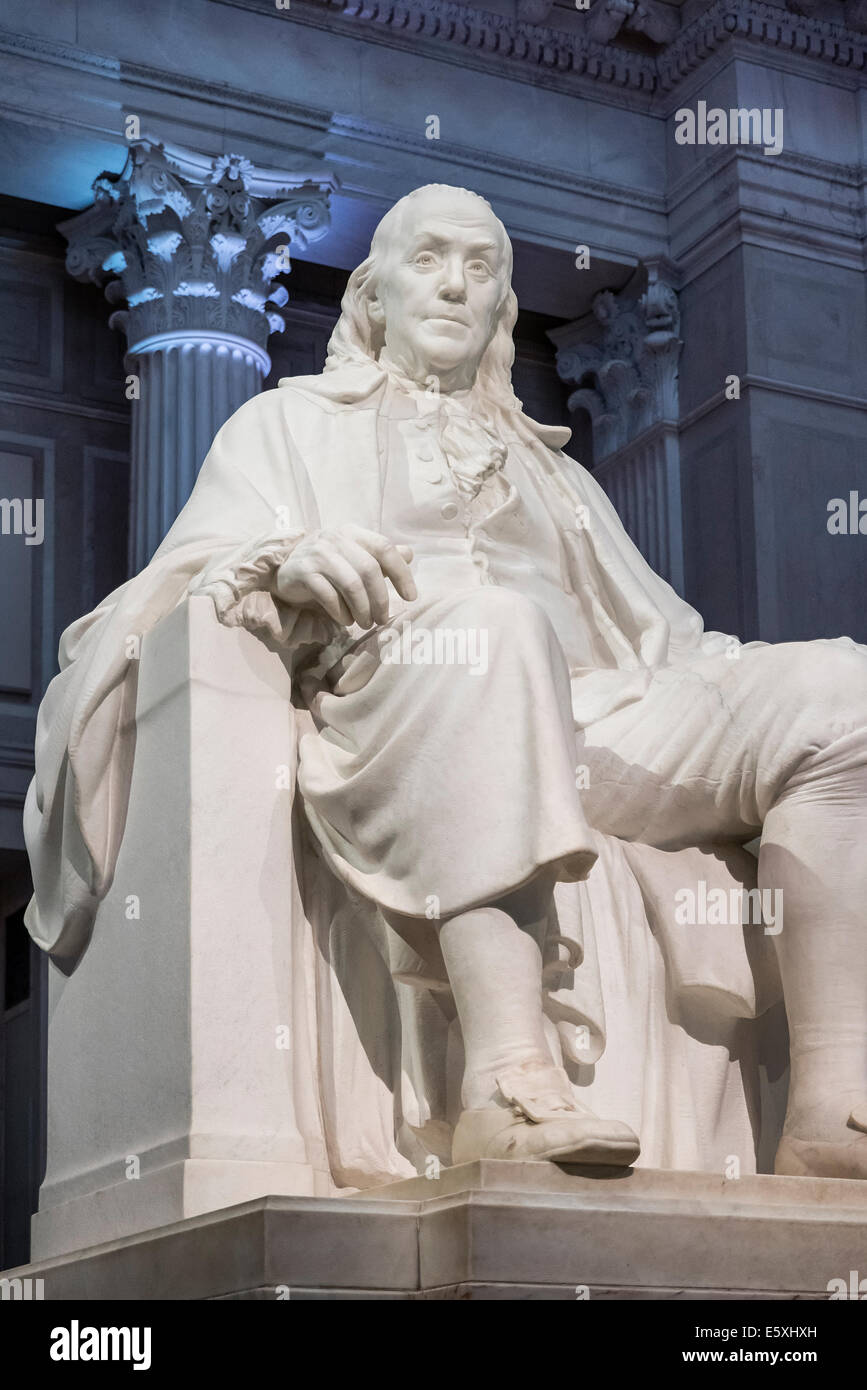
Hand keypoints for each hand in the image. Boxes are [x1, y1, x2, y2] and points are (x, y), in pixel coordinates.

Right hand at [273, 524, 416, 627]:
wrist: (285, 569)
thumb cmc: (328, 565)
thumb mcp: (354, 556)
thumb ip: (380, 556)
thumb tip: (409, 554)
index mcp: (352, 532)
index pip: (384, 548)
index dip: (401, 573)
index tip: (411, 597)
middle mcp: (335, 538)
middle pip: (369, 569)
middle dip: (381, 599)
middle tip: (383, 619)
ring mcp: (317, 554)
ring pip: (351, 584)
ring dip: (363, 609)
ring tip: (366, 623)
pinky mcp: (302, 572)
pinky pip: (329, 596)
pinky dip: (341, 612)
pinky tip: (345, 620)